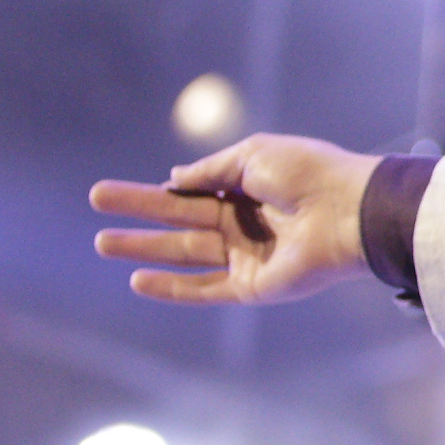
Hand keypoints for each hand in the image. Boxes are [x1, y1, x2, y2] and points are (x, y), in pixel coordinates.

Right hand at [90, 134, 377, 304]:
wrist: (348, 211)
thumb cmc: (308, 174)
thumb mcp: (253, 155)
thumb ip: (210, 170)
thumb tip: (172, 179)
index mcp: (250, 188)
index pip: (195, 191)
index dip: (159, 190)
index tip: (122, 189)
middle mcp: (247, 223)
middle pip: (181, 219)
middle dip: (137, 212)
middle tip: (96, 203)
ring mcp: (249, 256)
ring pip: (185, 253)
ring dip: (143, 248)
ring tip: (102, 242)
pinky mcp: (254, 286)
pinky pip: (206, 289)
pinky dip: (173, 288)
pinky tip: (138, 280)